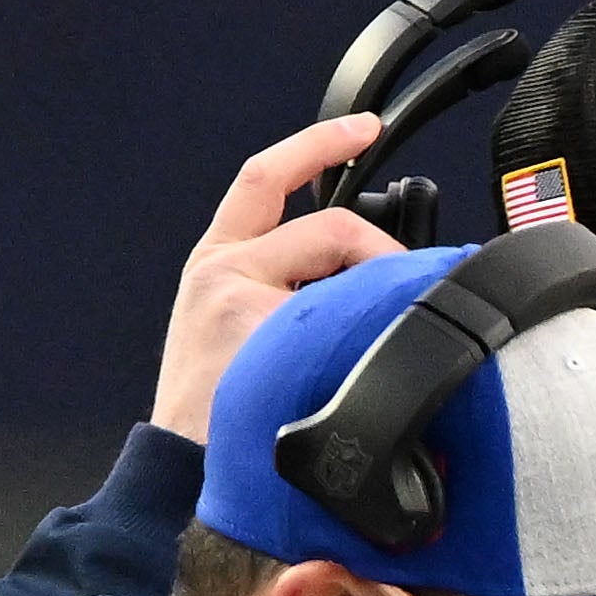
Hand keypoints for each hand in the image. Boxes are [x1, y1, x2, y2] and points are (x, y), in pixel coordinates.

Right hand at [158, 118, 402, 438]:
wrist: (182, 467)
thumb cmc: (226, 410)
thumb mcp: (246, 333)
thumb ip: (294, 294)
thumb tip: (377, 287)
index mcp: (220, 261)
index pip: (267, 179)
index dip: (320, 146)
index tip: (365, 128)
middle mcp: (224, 267)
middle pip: (334, 227)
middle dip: (387, 257)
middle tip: (413, 299)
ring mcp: (240, 296)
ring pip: (345, 268)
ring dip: (382, 299)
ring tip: (382, 349)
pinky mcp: (257, 327)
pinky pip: (346, 315)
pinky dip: (371, 333)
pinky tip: (369, 368)